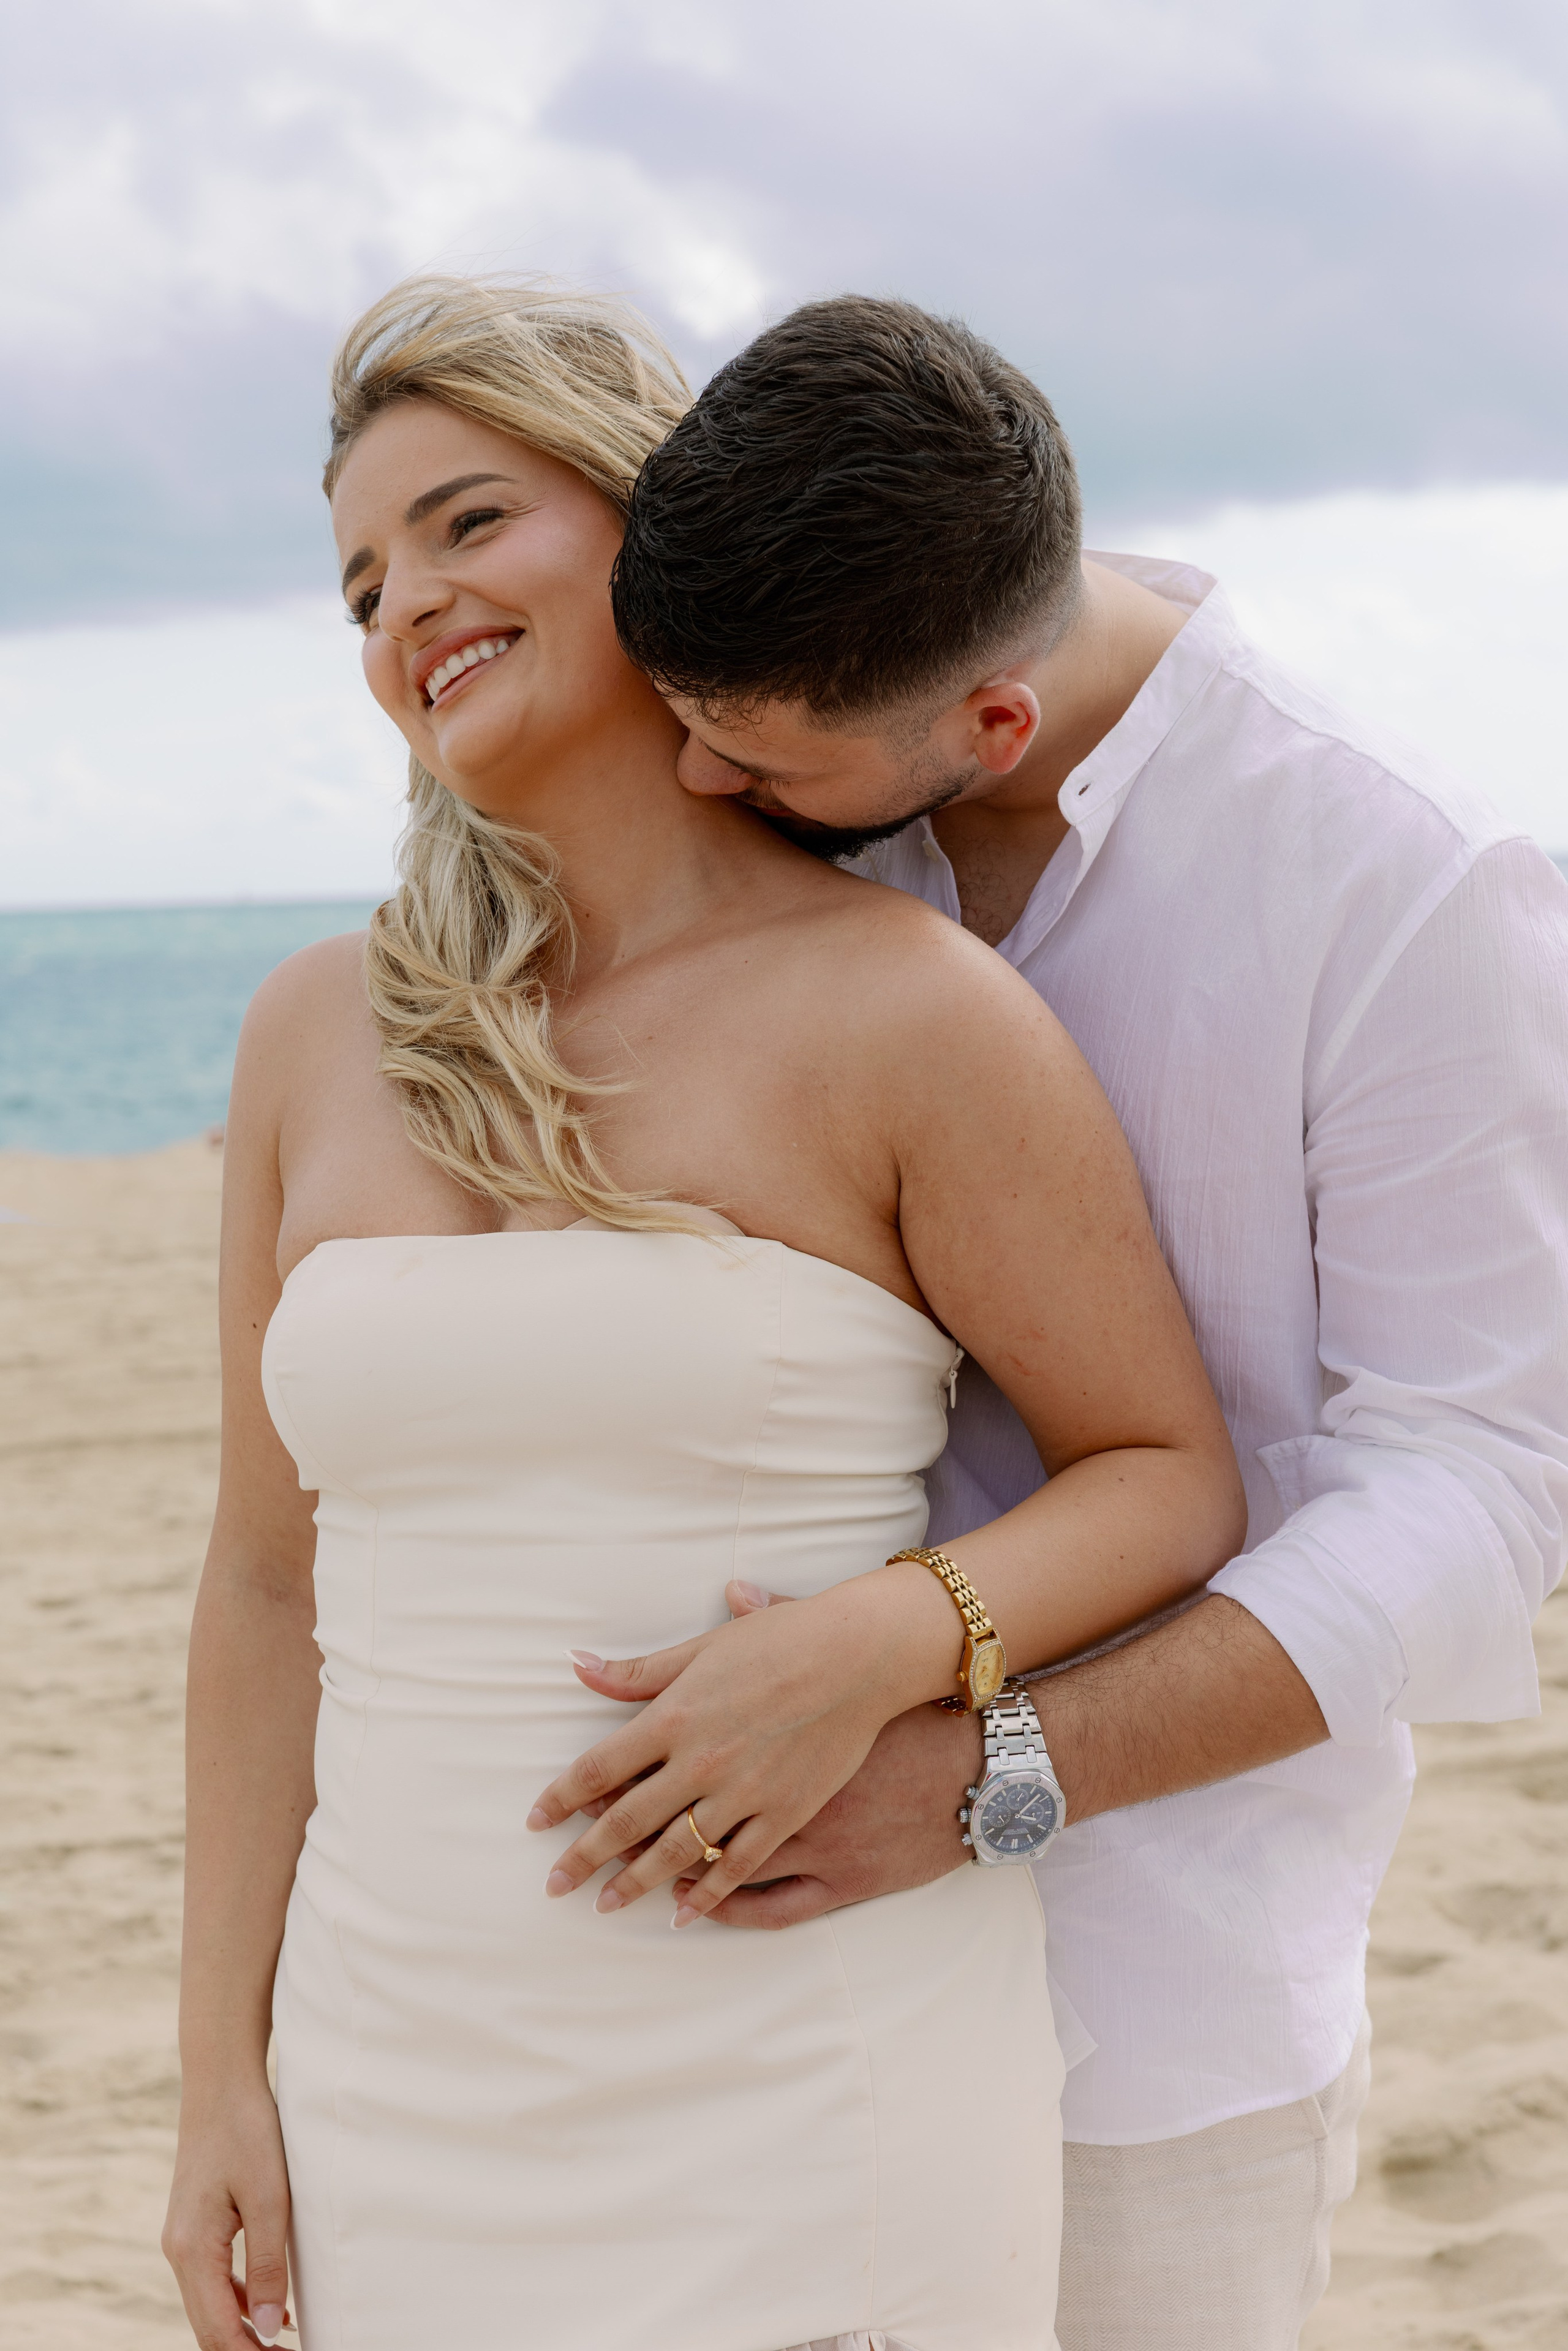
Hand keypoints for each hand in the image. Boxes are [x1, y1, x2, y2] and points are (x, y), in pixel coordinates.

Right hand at [163, 2080, 291, 2347]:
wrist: (221, 2082)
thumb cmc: (248, 2131)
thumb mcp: (270, 2198)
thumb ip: (269, 2267)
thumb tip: (270, 2332)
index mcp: (192, 2249)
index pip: (218, 2330)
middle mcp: (178, 2251)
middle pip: (209, 2326)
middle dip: (247, 2350)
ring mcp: (183, 2239)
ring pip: (210, 2306)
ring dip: (244, 2330)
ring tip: (287, 2346)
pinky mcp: (195, 2227)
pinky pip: (213, 2280)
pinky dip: (239, 2301)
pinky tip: (274, 2306)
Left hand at [526, 1564, 956, 1923]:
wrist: (860, 1656)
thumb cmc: (782, 1640)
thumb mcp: (703, 1648)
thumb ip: (639, 1671)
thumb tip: (580, 1665)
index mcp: (675, 1716)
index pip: (598, 1767)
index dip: (561, 1798)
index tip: (536, 1823)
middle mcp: (702, 1761)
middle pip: (626, 1820)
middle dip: (584, 1857)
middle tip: (555, 1885)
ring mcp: (744, 1793)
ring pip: (676, 1852)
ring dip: (635, 1882)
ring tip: (604, 1905)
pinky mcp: (786, 1813)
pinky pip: (738, 1866)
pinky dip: (708, 1894)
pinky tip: (683, 1913)